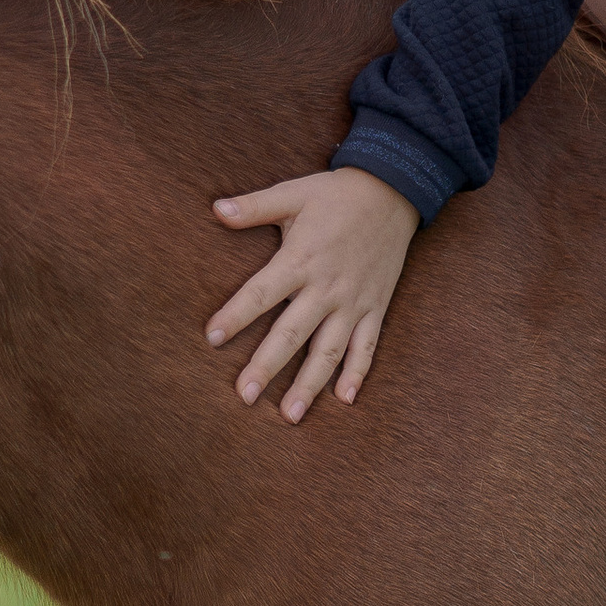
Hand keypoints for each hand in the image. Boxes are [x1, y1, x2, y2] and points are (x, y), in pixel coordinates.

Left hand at [206, 166, 419, 420]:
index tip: (211, 338)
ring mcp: (353, 302)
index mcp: (301, 260)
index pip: (261, 294)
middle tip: (244, 397)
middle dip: (267, 367)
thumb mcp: (293, 194)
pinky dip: (357, 374)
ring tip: (290, 415)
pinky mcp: (375, 307)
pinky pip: (367, 346)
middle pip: (292, 334)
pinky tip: (345, 400)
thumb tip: (214, 210)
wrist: (393, 191)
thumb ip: (254, 207)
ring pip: (329, 351)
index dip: (235, 316)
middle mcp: (326, 287)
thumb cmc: (335, 195)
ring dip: (310, 385)